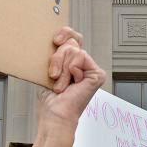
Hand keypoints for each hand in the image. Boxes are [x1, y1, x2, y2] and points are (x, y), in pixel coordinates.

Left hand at [29, 28, 105, 146]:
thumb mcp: (49, 68)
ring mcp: (91, 68)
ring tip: (61, 83)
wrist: (55, 113)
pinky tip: (72, 83)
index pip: (73, 36)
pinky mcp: (97, 74)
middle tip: (53, 74)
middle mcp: (83, 64)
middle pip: (71, 41)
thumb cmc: (50, 97)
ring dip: (61, 68)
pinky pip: (80, 57)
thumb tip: (54, 40)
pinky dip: (70, 70)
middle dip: (57, 57)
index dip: (65, 33)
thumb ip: (55, 52)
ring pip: (73, 50)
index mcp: (72, 61)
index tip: (55, 40)